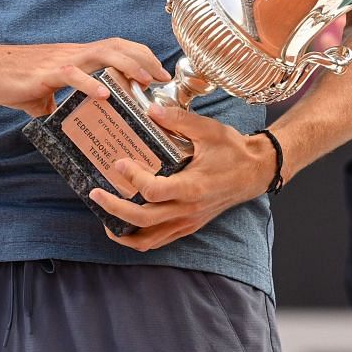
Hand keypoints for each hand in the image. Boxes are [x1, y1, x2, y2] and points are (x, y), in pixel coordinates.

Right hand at [0, 38, 169, 118]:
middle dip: (143, 59)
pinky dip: (90, 83)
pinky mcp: (41, 74)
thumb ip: (50, 102)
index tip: (157, 74)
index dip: (139, 56)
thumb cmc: (4, 80)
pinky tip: (104, 95)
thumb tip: (56, 119)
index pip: (114, 47)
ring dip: (126, 66)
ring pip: (100, 54)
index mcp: (72, 57)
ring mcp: (57, 62)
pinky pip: (70, 75)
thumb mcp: (36, 93)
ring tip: (144, 82)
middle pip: (115, 46)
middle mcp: (69, 54)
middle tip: (162, 78)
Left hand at [89, 102, 275, 250]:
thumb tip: (150, 110)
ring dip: (121, 231)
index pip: (154, 192)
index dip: (132, 178)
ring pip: (147, 240)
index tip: (119, 163)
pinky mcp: (188, 226)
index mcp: (192, 186)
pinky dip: (137, 238)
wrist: (256, 172)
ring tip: (103, 215)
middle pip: (142, 220)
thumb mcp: (209, 130)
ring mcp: (187, 222)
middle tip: (95, 192)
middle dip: (114, 208)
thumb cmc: (234, 151)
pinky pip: (158, 241)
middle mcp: (188, 210)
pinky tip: (124, 224)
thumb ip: (178, 120)